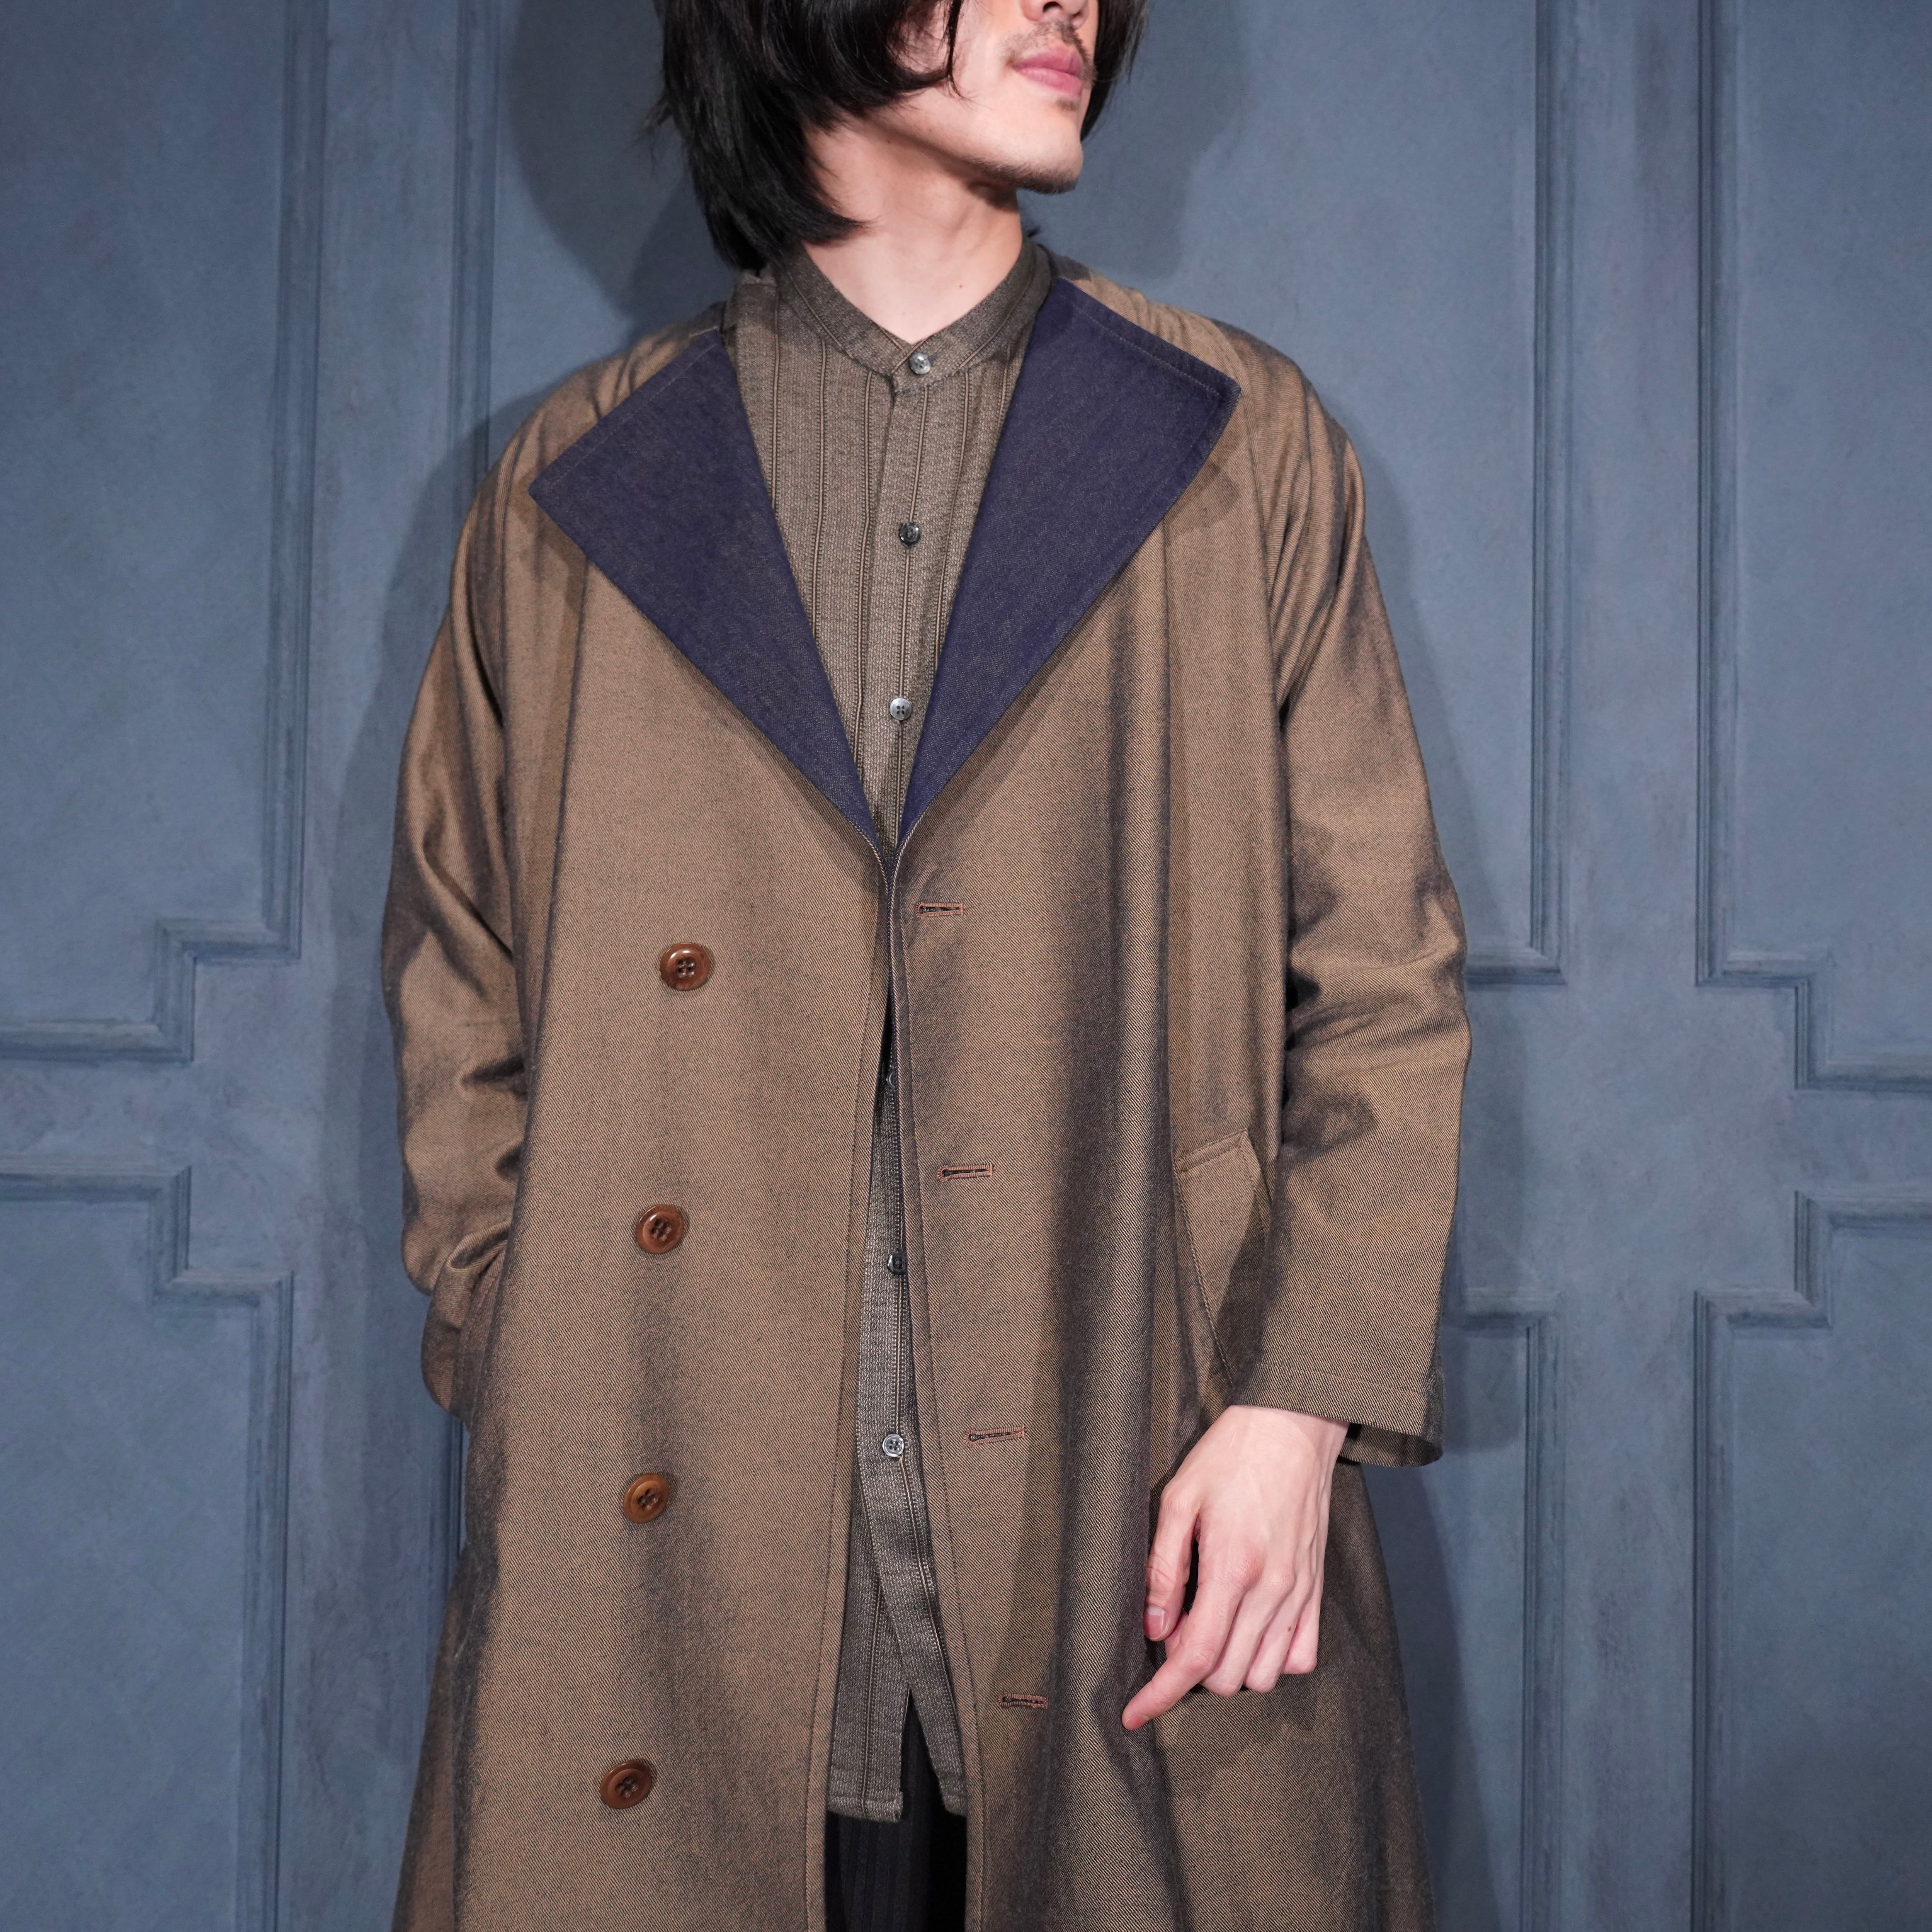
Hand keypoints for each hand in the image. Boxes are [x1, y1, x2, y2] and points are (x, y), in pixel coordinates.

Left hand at [1120, 1405, 1347, 1729]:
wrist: (1294, 1425)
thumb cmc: (1230, 1455)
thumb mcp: (1179, 1498)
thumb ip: (1163, 1567)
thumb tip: (1153, 1628)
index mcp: (1233, 1568)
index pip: (1196, 1657)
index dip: (1161, 1695)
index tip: (1133, 1715)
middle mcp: (1273, 1590)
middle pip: (1229, 1676)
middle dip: (1191, 1671)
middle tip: (1174, 1626)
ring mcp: (1301, 1594)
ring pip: (1265, 1675)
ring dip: (1231, 1667)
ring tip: (1210, 1623)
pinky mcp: (1318, 1590)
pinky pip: (1300, 1657)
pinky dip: (1271, 1659)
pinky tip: (1248, 1628)